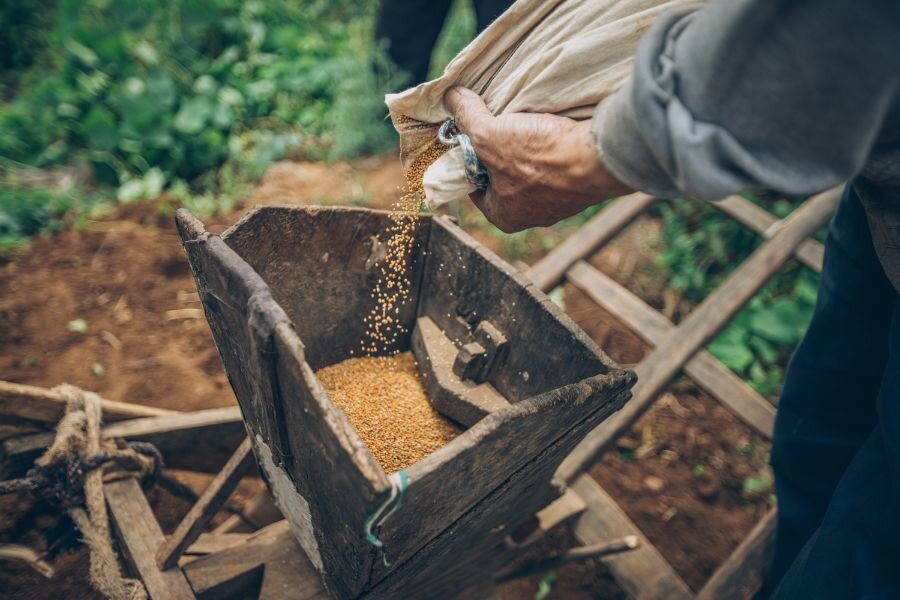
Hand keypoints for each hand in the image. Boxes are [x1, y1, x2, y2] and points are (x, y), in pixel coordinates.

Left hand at [444, 86, 632, 232]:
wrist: (600, 158)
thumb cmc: (540, 158)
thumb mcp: (488, 135)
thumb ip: (467, 117)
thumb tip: (451, 98)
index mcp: (503, 215)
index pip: (472, 184)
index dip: (466, 156)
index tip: (467, 132)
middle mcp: (531, 215)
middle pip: (501, 175)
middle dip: (498, 147)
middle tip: (496, 120)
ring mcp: (559, 202)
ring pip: (531, 168)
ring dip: (527, 144)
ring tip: (525, 120)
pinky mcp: (580, 184)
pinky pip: (557, 163)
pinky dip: (551, 145)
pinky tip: (550, 127)